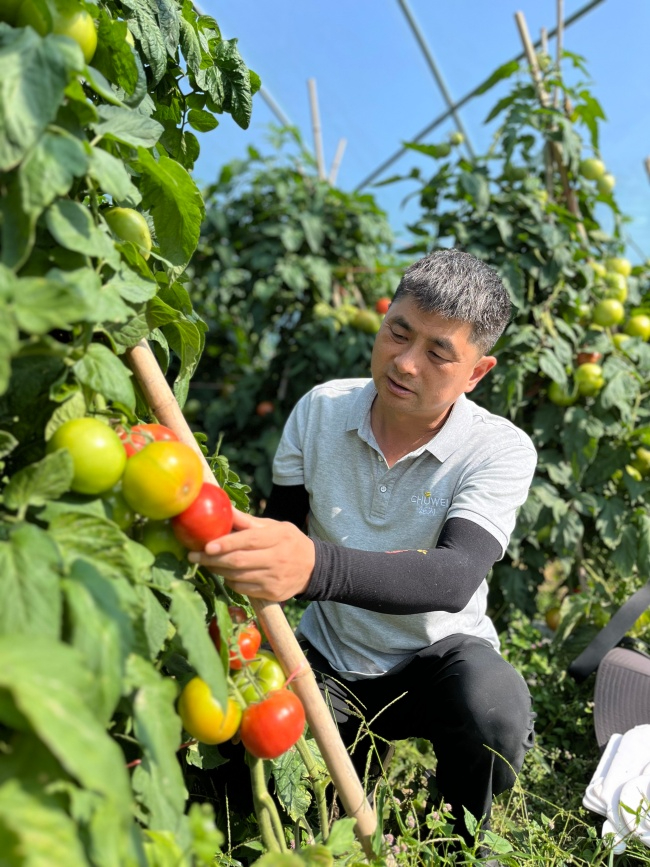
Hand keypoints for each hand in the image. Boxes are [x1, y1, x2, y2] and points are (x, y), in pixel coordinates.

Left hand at [188, 508, 314, 601]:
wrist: (313, 568)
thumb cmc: (288, 542)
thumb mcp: (274, 526)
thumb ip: (247, 521)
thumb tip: (224, 508)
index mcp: (277, 538)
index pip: (248, 540)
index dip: (226, 543)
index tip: (206, 544)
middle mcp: (276, 559)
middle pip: (238, 561)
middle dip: (212, 559)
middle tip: (193, 555)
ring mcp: (273, 579)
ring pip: (237, 577)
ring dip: (217, 570)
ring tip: (205, 562)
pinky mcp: (271, 594)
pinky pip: (242, 589)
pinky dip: (230, 581)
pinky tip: (225, 573)